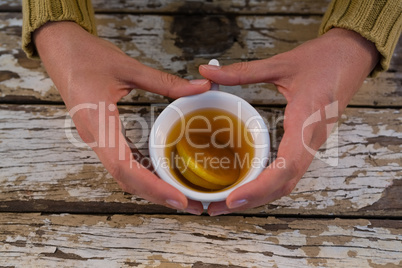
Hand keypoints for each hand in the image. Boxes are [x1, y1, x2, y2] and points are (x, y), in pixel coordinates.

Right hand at [34, 21, 209, 212]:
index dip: (152, 187)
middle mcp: (96, 138)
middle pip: (126, 179)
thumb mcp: (128, 67)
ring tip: (181, 195)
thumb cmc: (85, 56)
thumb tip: (200, 87)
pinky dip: (143, 171)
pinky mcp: (102, 135)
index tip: (178, 198)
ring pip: (124, 174)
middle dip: (157, 195)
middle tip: (191, 204)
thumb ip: (165, 82)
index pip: (125, 167)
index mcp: (98, 124)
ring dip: (151, 187)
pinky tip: (161, 173)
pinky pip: (123, 160)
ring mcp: (97, 139)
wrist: (58, 49)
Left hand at [200, 28, 378, 215]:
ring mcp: (312, 144)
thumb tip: (205, 72)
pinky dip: (268, 183)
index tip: (233, 198)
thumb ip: (242, 72)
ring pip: (287, 182)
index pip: (287, 165)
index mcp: (307, 119)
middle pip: (284, 184)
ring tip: (226, 202)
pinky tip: (247, 184)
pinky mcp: (308, 143)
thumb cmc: (324, 59)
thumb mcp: (280, 63)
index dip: (260, 187)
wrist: (354, 56)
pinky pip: (289, 170)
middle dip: (252, 200)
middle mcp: (312, 139)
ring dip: (259, 196)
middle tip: (216, 207)